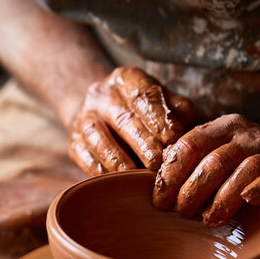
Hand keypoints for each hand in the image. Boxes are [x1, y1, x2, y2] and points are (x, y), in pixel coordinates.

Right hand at [68, 67, 193, 174]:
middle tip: (158, 162)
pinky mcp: (73, 142)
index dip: (158, 117)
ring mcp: (84, 118)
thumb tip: (186, 132)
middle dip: (142, 142)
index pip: (142, 95)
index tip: (173, 137)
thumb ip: (178, 111)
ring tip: (134, 175)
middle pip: (122, 118)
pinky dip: (98, 169)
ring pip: (97, 137)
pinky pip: (84, 156)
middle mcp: (101, 94)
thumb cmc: (142, 110)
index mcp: (126, 79)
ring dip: (117, 158)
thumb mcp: (162, 100)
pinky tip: (114, 180)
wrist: (100, 113)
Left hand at [152, 114, 259, 226]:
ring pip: (243, 169)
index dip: (171, 173)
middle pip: (213, 160)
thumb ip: (188, 165)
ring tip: (209, 220)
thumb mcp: (212, 160)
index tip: (159, 199)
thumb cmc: (240, 170)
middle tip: (181, 213)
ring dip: (222, 198)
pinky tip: (248, 202)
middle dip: (192, 190)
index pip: (190, 144)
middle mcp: (245, 134)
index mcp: (220, 128)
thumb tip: (155, 181)